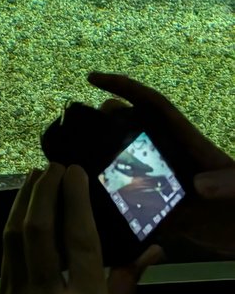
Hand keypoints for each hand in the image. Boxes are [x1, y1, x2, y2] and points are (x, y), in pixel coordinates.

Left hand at [0, 163, 160, 293]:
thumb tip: (153, 247)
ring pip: (13, 239)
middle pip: (40, 232)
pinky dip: (12, 228)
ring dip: (21, 202)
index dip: (75, 200)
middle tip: (52, 166)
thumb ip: (127, 284)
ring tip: (33, 177)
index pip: (81, 241)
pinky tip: (19, 211)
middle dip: (43, 192)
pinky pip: (4, 257)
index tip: (75, 171)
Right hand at [88, 72, 234, 260]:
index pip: (153, 106)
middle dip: (103, 122)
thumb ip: (226, 183)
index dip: (125, 87)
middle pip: (131, 130)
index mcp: (188, 144)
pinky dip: (115, 208)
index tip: (92, 79)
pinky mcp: (167, 214)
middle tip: (77, 128)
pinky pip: (134, 207)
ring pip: (127, 166)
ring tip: (73, 166)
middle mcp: (171, 160)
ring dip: (102, 164)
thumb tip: (196, 185)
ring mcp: (167, 186)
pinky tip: (94, 212)